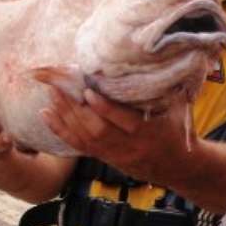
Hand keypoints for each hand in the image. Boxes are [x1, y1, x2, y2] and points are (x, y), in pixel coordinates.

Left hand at [40, 86, 190, 179]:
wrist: (176, 166)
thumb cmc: (177, 131)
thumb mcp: (178, 111)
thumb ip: (167, 90)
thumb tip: (166, 59)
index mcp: (150, 133)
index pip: (124, 122)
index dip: (105, 108)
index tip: (89, 90)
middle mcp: (129, 146)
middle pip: (98, 130)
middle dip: (76, 109)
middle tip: (60, 87)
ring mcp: (115, 154)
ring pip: (86, 138)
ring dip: (65, 116)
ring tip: (52, 93)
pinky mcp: (105, 158)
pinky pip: (79, 146)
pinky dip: (61, 130)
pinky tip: (47, 114)